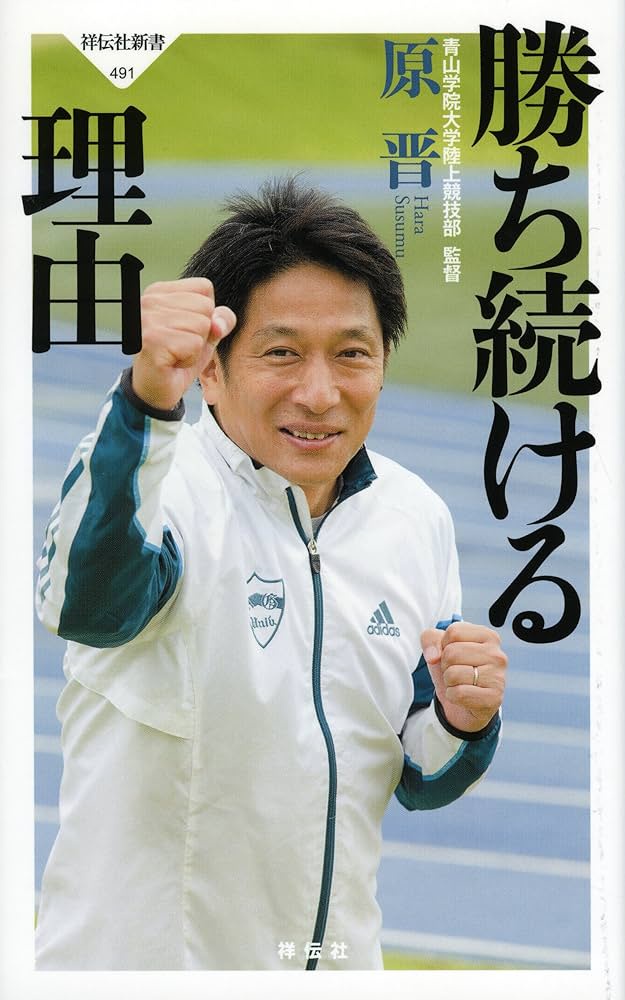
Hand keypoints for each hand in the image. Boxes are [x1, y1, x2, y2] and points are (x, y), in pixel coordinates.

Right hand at [131, 278, 236, 409]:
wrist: (156, 390)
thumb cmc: (178, 358)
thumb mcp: (206, 334)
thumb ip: (220, 320)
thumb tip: (219, 322)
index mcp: (160, 291)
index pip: (204, 287)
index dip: (206, 314)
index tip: (185, 330)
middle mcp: (149, 300)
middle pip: (205, 306)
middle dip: (201, 332)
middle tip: (180, 346)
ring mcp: (148, 320)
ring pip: (202, 325)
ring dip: (195, 347)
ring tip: (176, 353)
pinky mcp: (152, 340)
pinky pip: (194, 344)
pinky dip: (190, 359)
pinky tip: (173, 362)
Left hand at [420, 621, 506, 732]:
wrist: (464, 705)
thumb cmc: (455, 669)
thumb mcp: (440, 648)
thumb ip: (430, 638)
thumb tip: (433, 656)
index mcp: (488, 636)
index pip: (453, 632)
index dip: (444, 645)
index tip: (454, 655)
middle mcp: (497, 655)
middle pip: (451, 653)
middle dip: (445, 665)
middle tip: (456, 672)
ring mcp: (498, 677)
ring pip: (453, 674)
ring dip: (449, 682)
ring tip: (460, 683)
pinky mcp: (494, 698)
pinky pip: (459, 693)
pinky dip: (453, 696)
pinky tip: (463, 696)